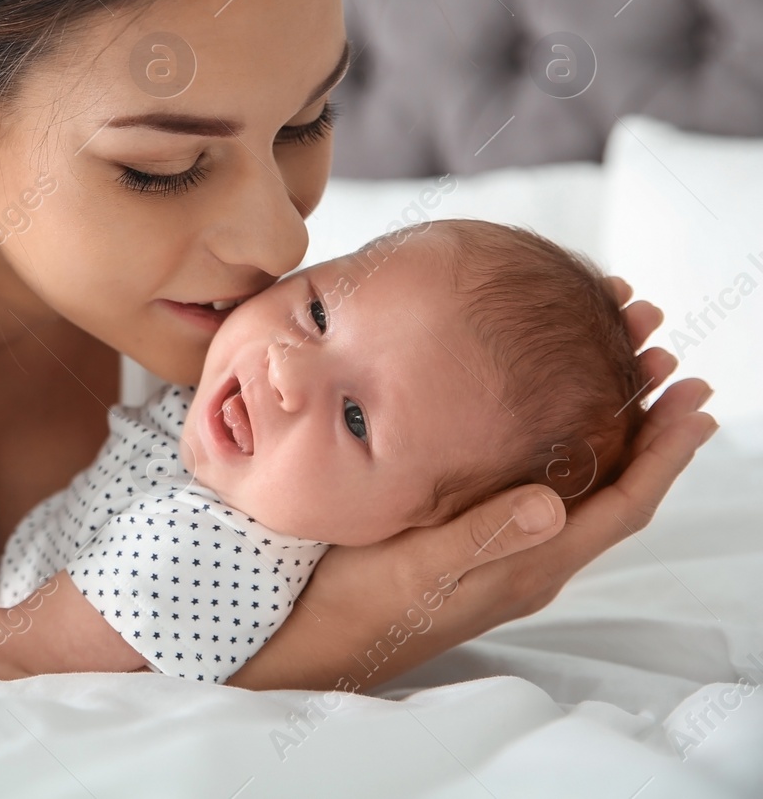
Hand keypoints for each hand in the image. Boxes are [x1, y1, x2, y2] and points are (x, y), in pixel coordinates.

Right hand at [230, 279, 717, 691]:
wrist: (313, 644)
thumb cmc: (359, 606)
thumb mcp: (416, 569)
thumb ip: (483, 536)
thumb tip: (557, 504)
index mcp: (527, 565)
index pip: (621, 505)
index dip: (664, 454)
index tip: (693, 400)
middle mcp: (529, 561)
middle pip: (614, 491)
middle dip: (651, 430)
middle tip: (667, 362)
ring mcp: (504, 555)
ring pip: (584, 490)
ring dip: (615, 434)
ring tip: (630, 378)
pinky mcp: (475, 545)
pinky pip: (547, 493)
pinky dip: (569, 449)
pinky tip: (551, 424)